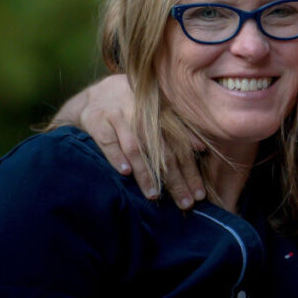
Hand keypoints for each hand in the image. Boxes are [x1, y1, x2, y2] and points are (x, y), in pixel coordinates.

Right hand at [58, 75, 205, 208]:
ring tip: (154, 195)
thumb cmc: (133, 108)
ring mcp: (119, 116)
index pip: (180, 147)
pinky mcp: (97, 121)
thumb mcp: (157, 113)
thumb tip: (201, 149)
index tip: (199, 194)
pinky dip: (116, 157)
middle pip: (162, 151)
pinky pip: (108, 141)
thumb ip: (179, 129)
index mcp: (161, 114)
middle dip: (175, 179)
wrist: (96, 94)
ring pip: (136, 148)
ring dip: (146, 173)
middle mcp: (143, 114)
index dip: (191, 171)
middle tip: (185, 203)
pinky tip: (125, 173)